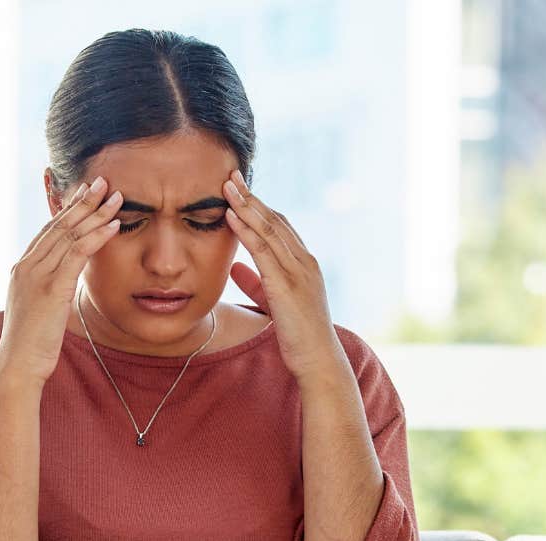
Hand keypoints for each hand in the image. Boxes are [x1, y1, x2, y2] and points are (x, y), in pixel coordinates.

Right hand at [0, 176, 124, 383]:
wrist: (18, 365)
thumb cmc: (31, 346)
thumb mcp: (38, 311)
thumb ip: (48, 291)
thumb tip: (61, 285)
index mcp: (23, 268)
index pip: (48, 231)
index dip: (68, 210)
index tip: (85, 193)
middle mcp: (27, 265)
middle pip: (59, 225)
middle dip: (83, 202)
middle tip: (104, 182)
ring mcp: (37, 275)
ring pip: (70, 234)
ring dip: (96, 213)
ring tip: (116, 197)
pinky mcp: (51, 288)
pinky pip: (77, 253)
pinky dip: (97, 236)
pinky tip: (114, 225)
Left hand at [222, 170, 342, 379]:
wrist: (319, 360)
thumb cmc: (300, 337)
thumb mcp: (275, 304)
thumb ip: (256, 283)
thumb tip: (234, 267)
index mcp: (305, 264)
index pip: (281, 226)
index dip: (260, 206)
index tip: (240, 190)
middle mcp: (305, 262)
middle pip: (275, 219)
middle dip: (251, 197)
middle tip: (231, 175)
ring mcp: (298, 272)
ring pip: (269, 229)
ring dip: (246, 205)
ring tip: (227, 187)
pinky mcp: (287, 285)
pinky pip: (263, 250)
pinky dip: (246, 230)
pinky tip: (231, 216)